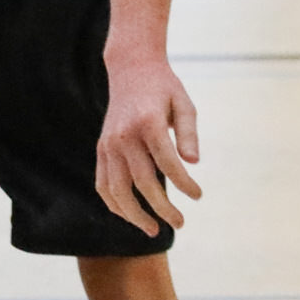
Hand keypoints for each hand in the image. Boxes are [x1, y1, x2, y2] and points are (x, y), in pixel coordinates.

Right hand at [96, 60, 202, 234]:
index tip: (198, 196)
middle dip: (162, 208)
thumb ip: (189, 134)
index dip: (184, 184)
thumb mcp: (184, 104)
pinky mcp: (101, 149)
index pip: (168, 163)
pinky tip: (132, 216)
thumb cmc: (164, 88)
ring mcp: (109, 144)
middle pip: (142, 182)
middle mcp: (125, 136)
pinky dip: (115, 204)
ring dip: (135, 215)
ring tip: (154, 229)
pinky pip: (103, 184)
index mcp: (149, 122)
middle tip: (181, 223)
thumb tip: (193, 164)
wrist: (131, 69)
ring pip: (117, 190)